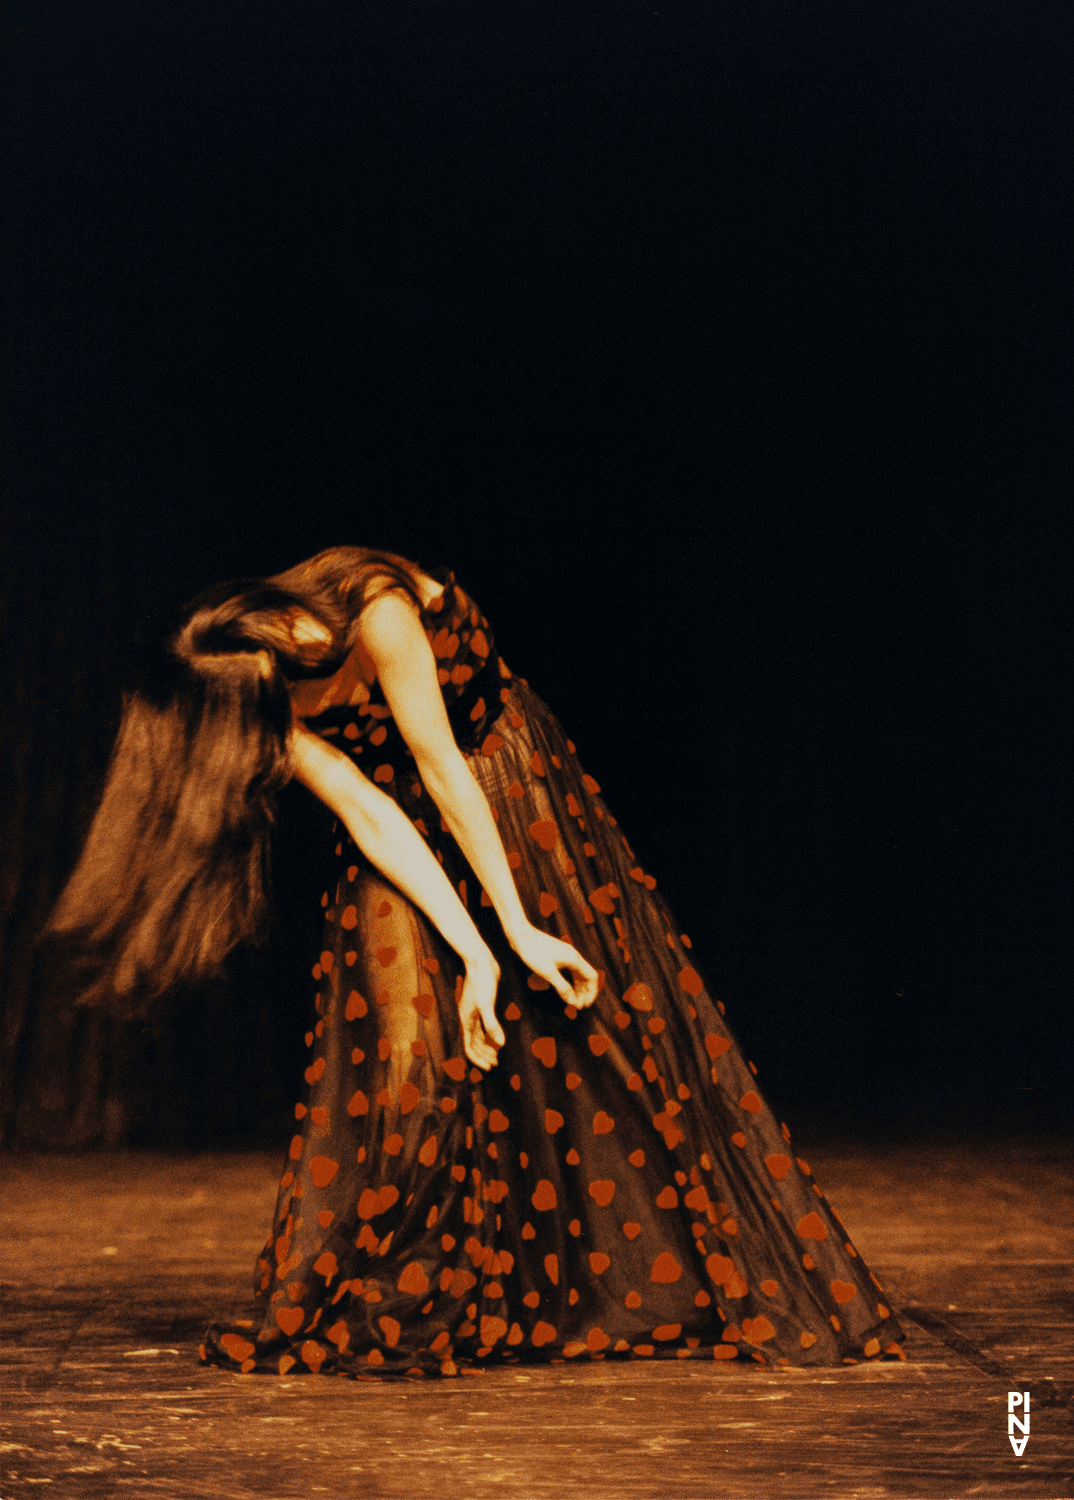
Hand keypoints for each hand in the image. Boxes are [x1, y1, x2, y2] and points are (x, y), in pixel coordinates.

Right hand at [457, 955, 504, 1070]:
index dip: (478, 1059)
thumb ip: (492, 1025)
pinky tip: (497, 1038)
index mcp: (465, 1019)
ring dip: (487, 1046)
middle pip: (473, 1043)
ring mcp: (474, 1012)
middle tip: (496, 1063)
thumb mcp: (486, 1004)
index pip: (469, 1046)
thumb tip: (500, 1044)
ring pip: (478, 1035)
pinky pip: (483, 1026)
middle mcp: (467, 1018)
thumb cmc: (481, 982)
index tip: (490, 1067)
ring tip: (497, 1054)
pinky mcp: (482, 1006)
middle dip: (484, 1055)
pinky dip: (489, 1034)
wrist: (482, 962)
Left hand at [509, 926, 599, 1010]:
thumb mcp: (548, 973)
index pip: (592, 977)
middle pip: (586, 976)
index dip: (591, 993)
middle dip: (584, 992)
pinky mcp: (558, 956)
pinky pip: (569, 971)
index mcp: (574, 959)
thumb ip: (563, 988)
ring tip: (572, 1001)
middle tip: (578, 1006)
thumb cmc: (534, 952)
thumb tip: (573, 1002)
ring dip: (577, 988)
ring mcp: (566, 955)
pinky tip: (565, 989)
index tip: (585, 1005)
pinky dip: (570, 981)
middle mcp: (573, 956)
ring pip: (577, 974)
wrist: (521, 935)